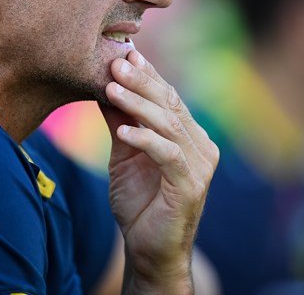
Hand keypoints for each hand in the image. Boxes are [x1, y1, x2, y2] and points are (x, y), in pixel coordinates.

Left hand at [99, 50, 218, 293]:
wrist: (148, 251)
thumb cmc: (139, 203)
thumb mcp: (123, 155)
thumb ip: (120, 122)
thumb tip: (104, 85)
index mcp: (188, 135)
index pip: (168, 97)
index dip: (147, 74)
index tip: (125, 52)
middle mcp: (200, 146)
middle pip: (170, 104)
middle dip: (141, 81)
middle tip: (115, 62)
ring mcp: (199, 166)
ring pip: (169, 124)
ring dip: (138, 104)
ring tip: (111, 88)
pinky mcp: (190, 186)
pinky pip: (168, 155)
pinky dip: (145, 139)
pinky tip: (124, 130)